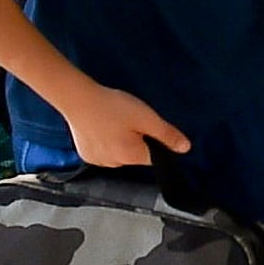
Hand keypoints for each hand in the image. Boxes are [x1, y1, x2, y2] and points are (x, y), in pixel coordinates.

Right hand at [58, 80, 190, 169]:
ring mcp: (97, 161)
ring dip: (121, 141)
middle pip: (136, 155)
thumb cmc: (113, 107)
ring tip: (114, 120)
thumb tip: (185, 148)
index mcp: (131, 157)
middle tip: (130, 119)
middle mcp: (114, 164)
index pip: (154, 157)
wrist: (78, 100)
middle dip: (137, 139)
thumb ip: (167, 134)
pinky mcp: (86, 154)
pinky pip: (104, 151)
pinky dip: (106, 141)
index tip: (147, 126)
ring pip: (120, 152)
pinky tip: (102, 126)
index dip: (155, 142)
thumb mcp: (146, 118)